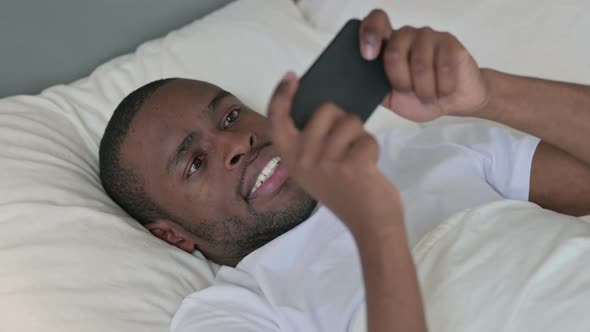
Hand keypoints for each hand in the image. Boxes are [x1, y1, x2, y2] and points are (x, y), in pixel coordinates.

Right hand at [267, 72, 401, 229]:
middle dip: (341, 117)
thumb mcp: (319, 169)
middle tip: (347, 141)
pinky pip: (366, 138)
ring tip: (358, 157)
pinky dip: (372, 149)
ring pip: (349, 121)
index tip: (291, 77)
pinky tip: (368, 169)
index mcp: (292, 159)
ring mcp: (326, 163)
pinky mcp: (350, 166)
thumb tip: (324, 106)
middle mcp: (303, 160)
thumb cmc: (347, 192)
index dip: (281, 95)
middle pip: (323, 110)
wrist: (371, 224)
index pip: (277, 121)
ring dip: (360, 135)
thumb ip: (314, 142)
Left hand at [359, 9, 488, 121]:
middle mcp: (406, 35)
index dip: (369, 33)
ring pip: (419, 64)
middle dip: (401, 82)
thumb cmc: (419, 98)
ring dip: (424, 90)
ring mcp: (428, 36)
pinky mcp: (450, 43)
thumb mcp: (391, 98)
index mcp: (387, 45)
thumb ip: (374, 88)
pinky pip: (443, 67)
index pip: (375, 22)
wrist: (452, 102)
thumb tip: (354, 86)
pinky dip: (442, 87)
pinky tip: (444, 90)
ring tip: (428, 95)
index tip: (368, 56)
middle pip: (394, 53)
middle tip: (409, 92)